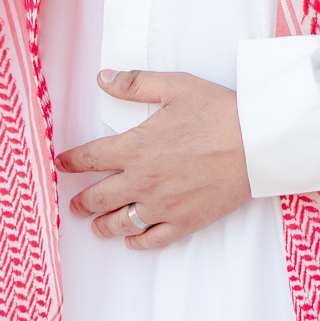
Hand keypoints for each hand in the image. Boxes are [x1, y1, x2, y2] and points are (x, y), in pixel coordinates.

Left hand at [57, 69, 250, 251]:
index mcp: (135, 148)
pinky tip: (130, 240)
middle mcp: (142, 181)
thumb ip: (135, 84)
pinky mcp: (184, 222)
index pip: (89, 159)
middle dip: (81, 202)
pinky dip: (136, 242)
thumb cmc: (219, 113)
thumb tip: (103, 78)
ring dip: (101, 225)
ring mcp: (162, 206)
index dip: (70, 162)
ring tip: (95, 226)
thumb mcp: (175, 86)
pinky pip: (151, 239)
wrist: (258, 144)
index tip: (61, 165)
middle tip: (74, 204)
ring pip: (119, 223)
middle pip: (98, 198)